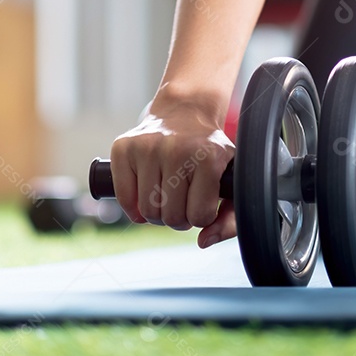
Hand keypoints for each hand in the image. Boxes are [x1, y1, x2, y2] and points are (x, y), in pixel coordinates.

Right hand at [109, 95, 235, 248]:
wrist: (185, 113)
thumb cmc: (209, 152)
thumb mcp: (231, 179)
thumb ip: (230, 218)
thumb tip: (203, 242)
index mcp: (208, 157)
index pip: (199, 217)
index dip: (200, 217)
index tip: (201, 202)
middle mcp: (177, 150)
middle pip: (171, 217)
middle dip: (178, 218)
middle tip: (182, 202)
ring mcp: (147, 147)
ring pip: (147, 212)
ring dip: (157, 214)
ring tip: (166, 197)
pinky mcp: (124, 147)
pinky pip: (124, 198)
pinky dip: (133, 207)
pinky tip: (145, 196)